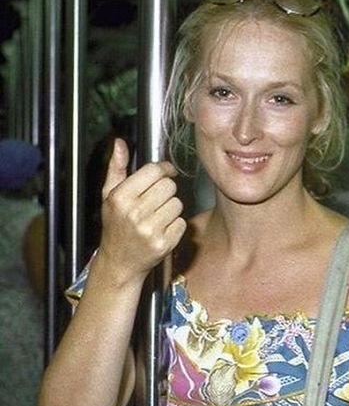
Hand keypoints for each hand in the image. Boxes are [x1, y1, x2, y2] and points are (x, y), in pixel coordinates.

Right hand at [99, 138, 185, 282]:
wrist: (119, 263)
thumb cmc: (115, 226)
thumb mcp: (109, 195)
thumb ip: (116, 168)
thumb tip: (119, 142)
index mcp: (120, 197)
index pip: (154, 171)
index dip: (165, 169)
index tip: (166, 173)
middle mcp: (134, 213)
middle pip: (169, 186)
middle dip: (166, 191)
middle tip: (156, 200)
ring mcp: (149, 229)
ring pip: (178, 204)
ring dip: (171, 208)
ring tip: (157, 217)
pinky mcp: (163, 243)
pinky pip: (182, 223)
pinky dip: (175, 226)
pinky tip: (161, 230)